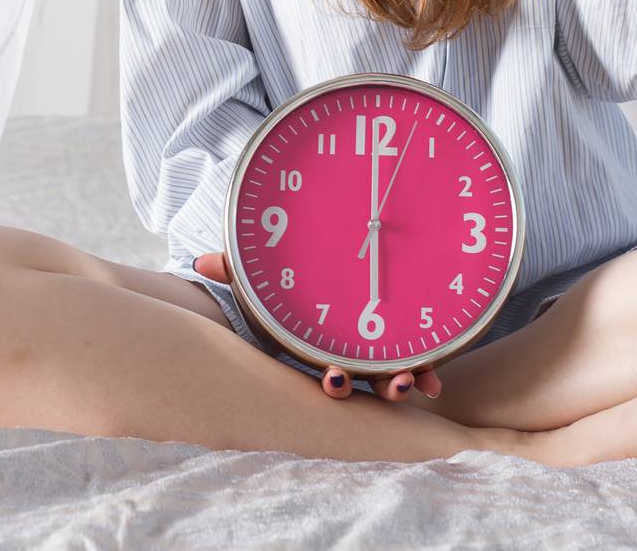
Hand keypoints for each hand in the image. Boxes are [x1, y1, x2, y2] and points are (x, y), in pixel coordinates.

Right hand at [192, 251, 443, 402]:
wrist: (348, 247)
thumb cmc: (294, 280)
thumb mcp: (268, 276)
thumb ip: (239, 270)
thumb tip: (202, 261)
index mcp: (316, 346)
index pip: (325, 369)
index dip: (333, 380)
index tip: (335, 379)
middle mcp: (347, 355)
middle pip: (363, 381)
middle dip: (373, 389)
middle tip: (392, 383)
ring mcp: (377, 349)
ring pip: (390, 378)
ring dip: (400, 386)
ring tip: (410, 381)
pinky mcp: (406, 336)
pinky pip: (420, 357)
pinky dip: (428, 369)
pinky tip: (434, 375)